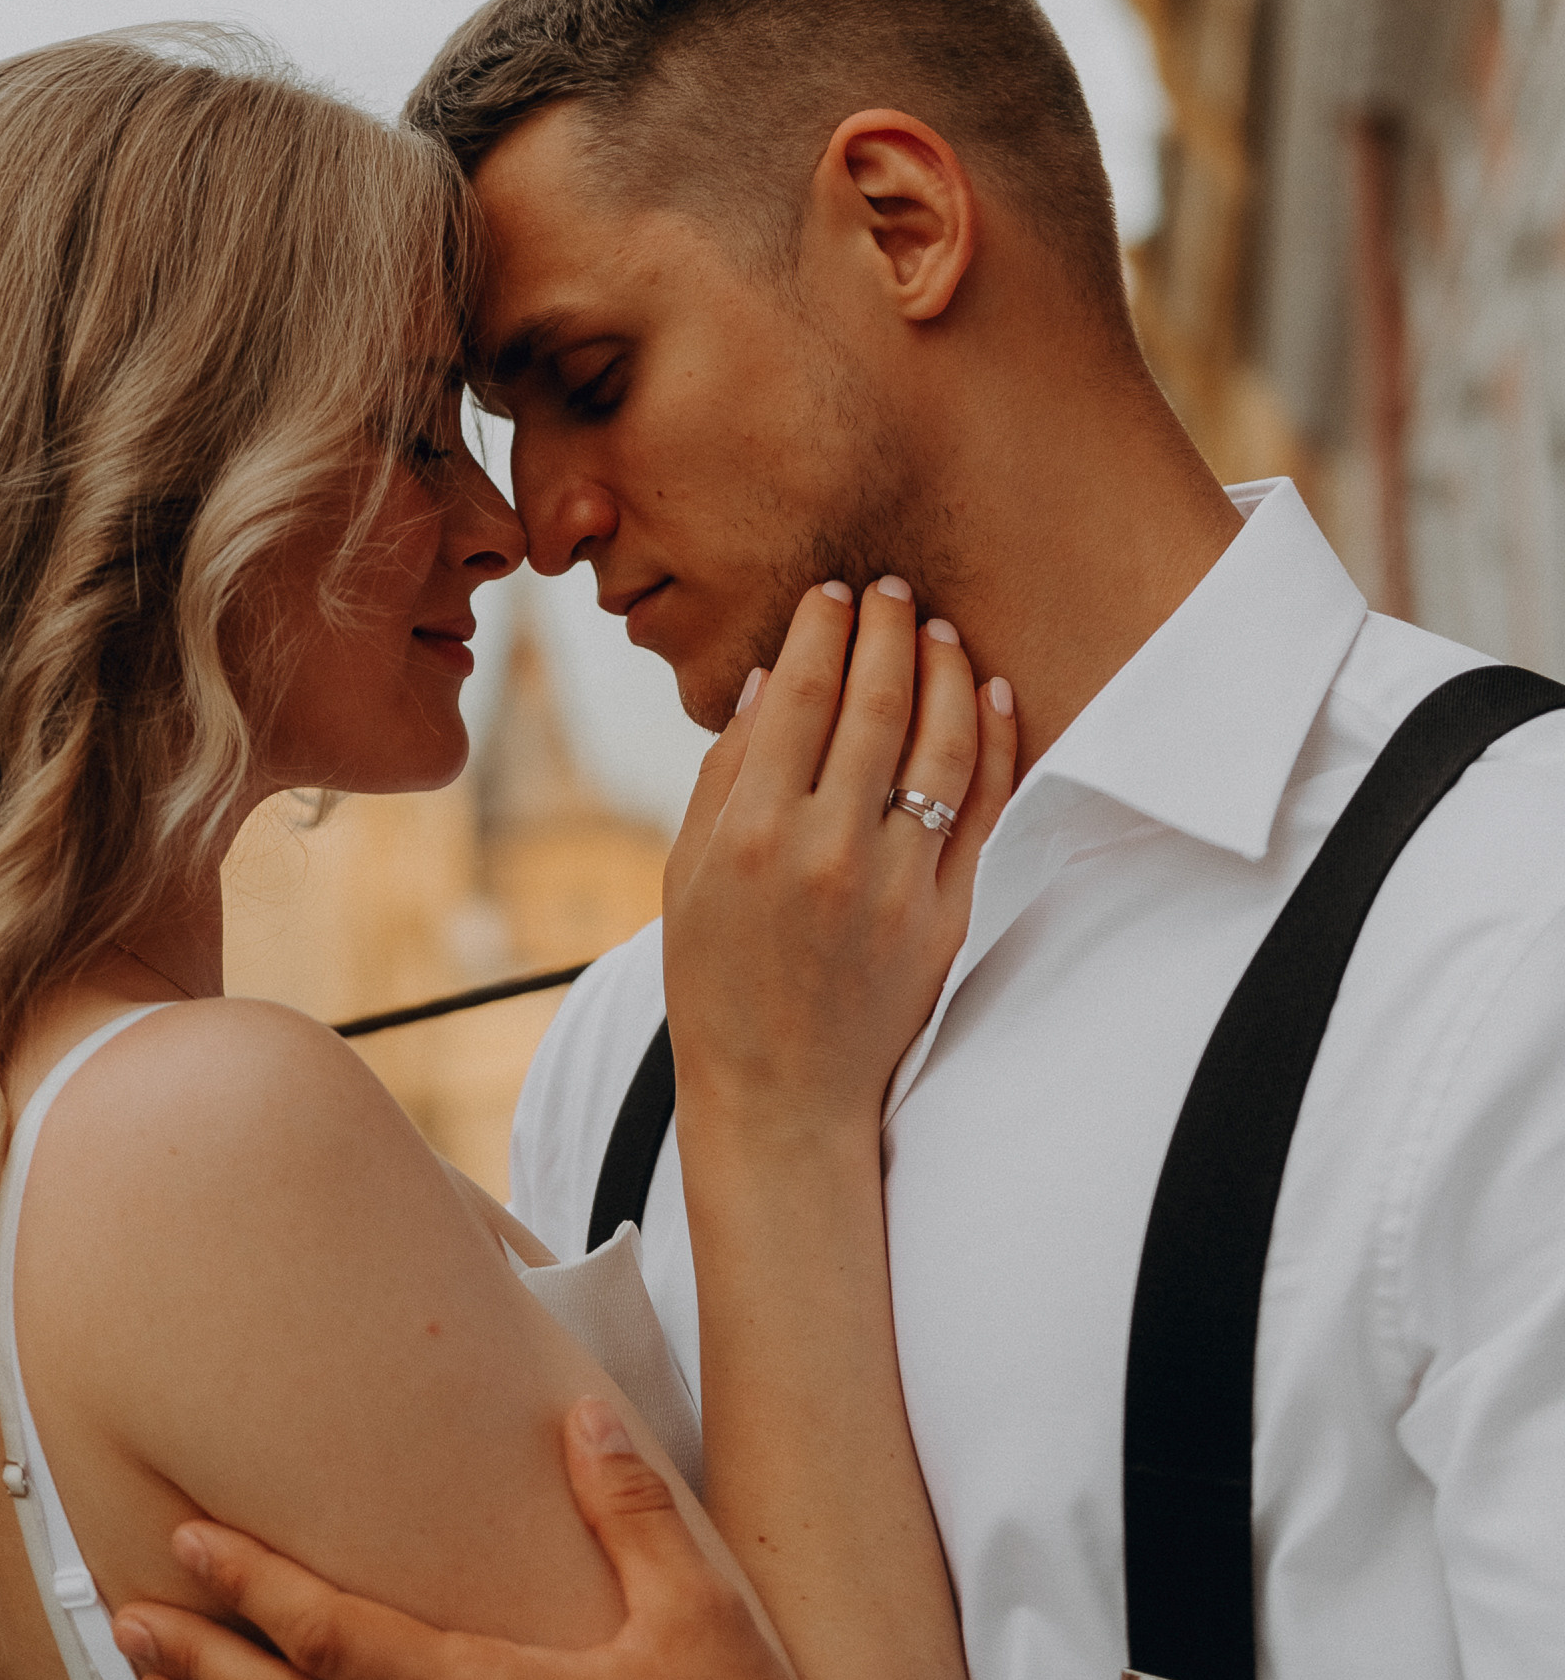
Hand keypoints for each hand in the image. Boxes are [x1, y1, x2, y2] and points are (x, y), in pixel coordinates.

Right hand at [662, 579, 1015, 1148]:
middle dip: (887, 629)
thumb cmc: (717, 977)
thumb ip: (724, 772)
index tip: (834, 592)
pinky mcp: (946, 914)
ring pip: (940, 744)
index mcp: (748, 831)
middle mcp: (824, 848)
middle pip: (875, 703)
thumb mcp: (685, 872)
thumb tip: (770, 678)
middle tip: (892, 589)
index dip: (823, 628)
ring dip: (945, 671)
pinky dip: (993, 739)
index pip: (800, 694)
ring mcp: (895, 883)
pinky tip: (990, 694)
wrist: (781, 1090)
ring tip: (939, 630)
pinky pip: (982, 806)